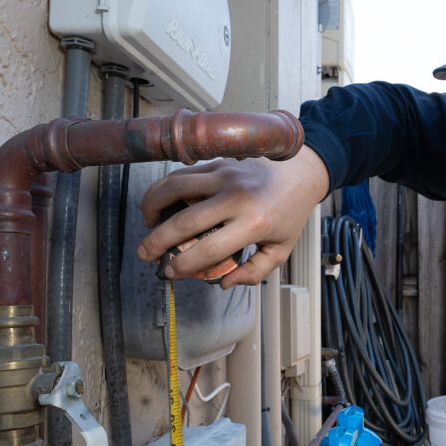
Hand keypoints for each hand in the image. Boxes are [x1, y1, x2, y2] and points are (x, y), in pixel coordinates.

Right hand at [136, 145, 329, 286]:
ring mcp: (226, 175)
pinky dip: (164, 188)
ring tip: (145, 225)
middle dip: (158, 241)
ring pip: (176, 188)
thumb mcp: (282, 248)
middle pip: (185, 221)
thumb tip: (225, 283)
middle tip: (145, 255)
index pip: (209, 249)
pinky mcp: (219, 162)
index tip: (170, 272)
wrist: (301, 170)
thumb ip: (255, 271)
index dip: (184, 265)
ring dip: (152, 207)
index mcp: (255, 222)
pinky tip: (157, 202)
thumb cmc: (290, 211)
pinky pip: (183, 174)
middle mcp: (238, 197)